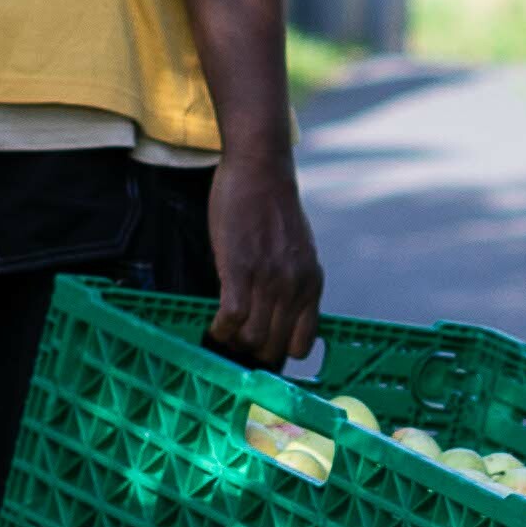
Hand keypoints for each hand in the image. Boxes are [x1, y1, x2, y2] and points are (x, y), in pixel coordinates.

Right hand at [203, 139, 321, 369]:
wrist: (261, 172)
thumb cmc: (274, 210)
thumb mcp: (299, 253)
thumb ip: (294, 284)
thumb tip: (279, 316)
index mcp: (312, 286)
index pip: (301, 346)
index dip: (278, 354)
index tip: (260, 350)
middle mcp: (294, 288)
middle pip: (273, 349)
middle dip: (251, 355)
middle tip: (234, 346)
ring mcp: (268, 280)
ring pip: (251, 339)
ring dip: (232, 343)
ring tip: (221, 334)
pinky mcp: (239, 270)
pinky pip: (230, 318)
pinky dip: (219, 329)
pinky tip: (213, 323)